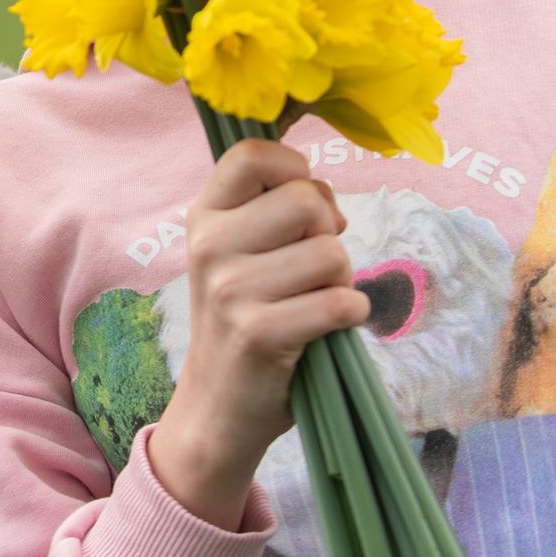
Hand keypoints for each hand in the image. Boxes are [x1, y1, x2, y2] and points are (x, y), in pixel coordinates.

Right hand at [147, 140, 367, 529]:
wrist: (219, 403)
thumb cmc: (244, 315)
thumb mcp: (239, 251)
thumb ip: (274, 209)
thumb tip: (326, 198)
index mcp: (204, 216)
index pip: (252, 154)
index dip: (294, 168)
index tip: (303, 202)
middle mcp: (209, 245)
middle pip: (305, 199)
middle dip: (329, 231)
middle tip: (313, 265)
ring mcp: (230, 290)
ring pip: (330, 252)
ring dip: (341, 278)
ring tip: (314, 300)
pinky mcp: (259, 333)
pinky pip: (339, 302)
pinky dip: (351, 313)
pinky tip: (328, 327)